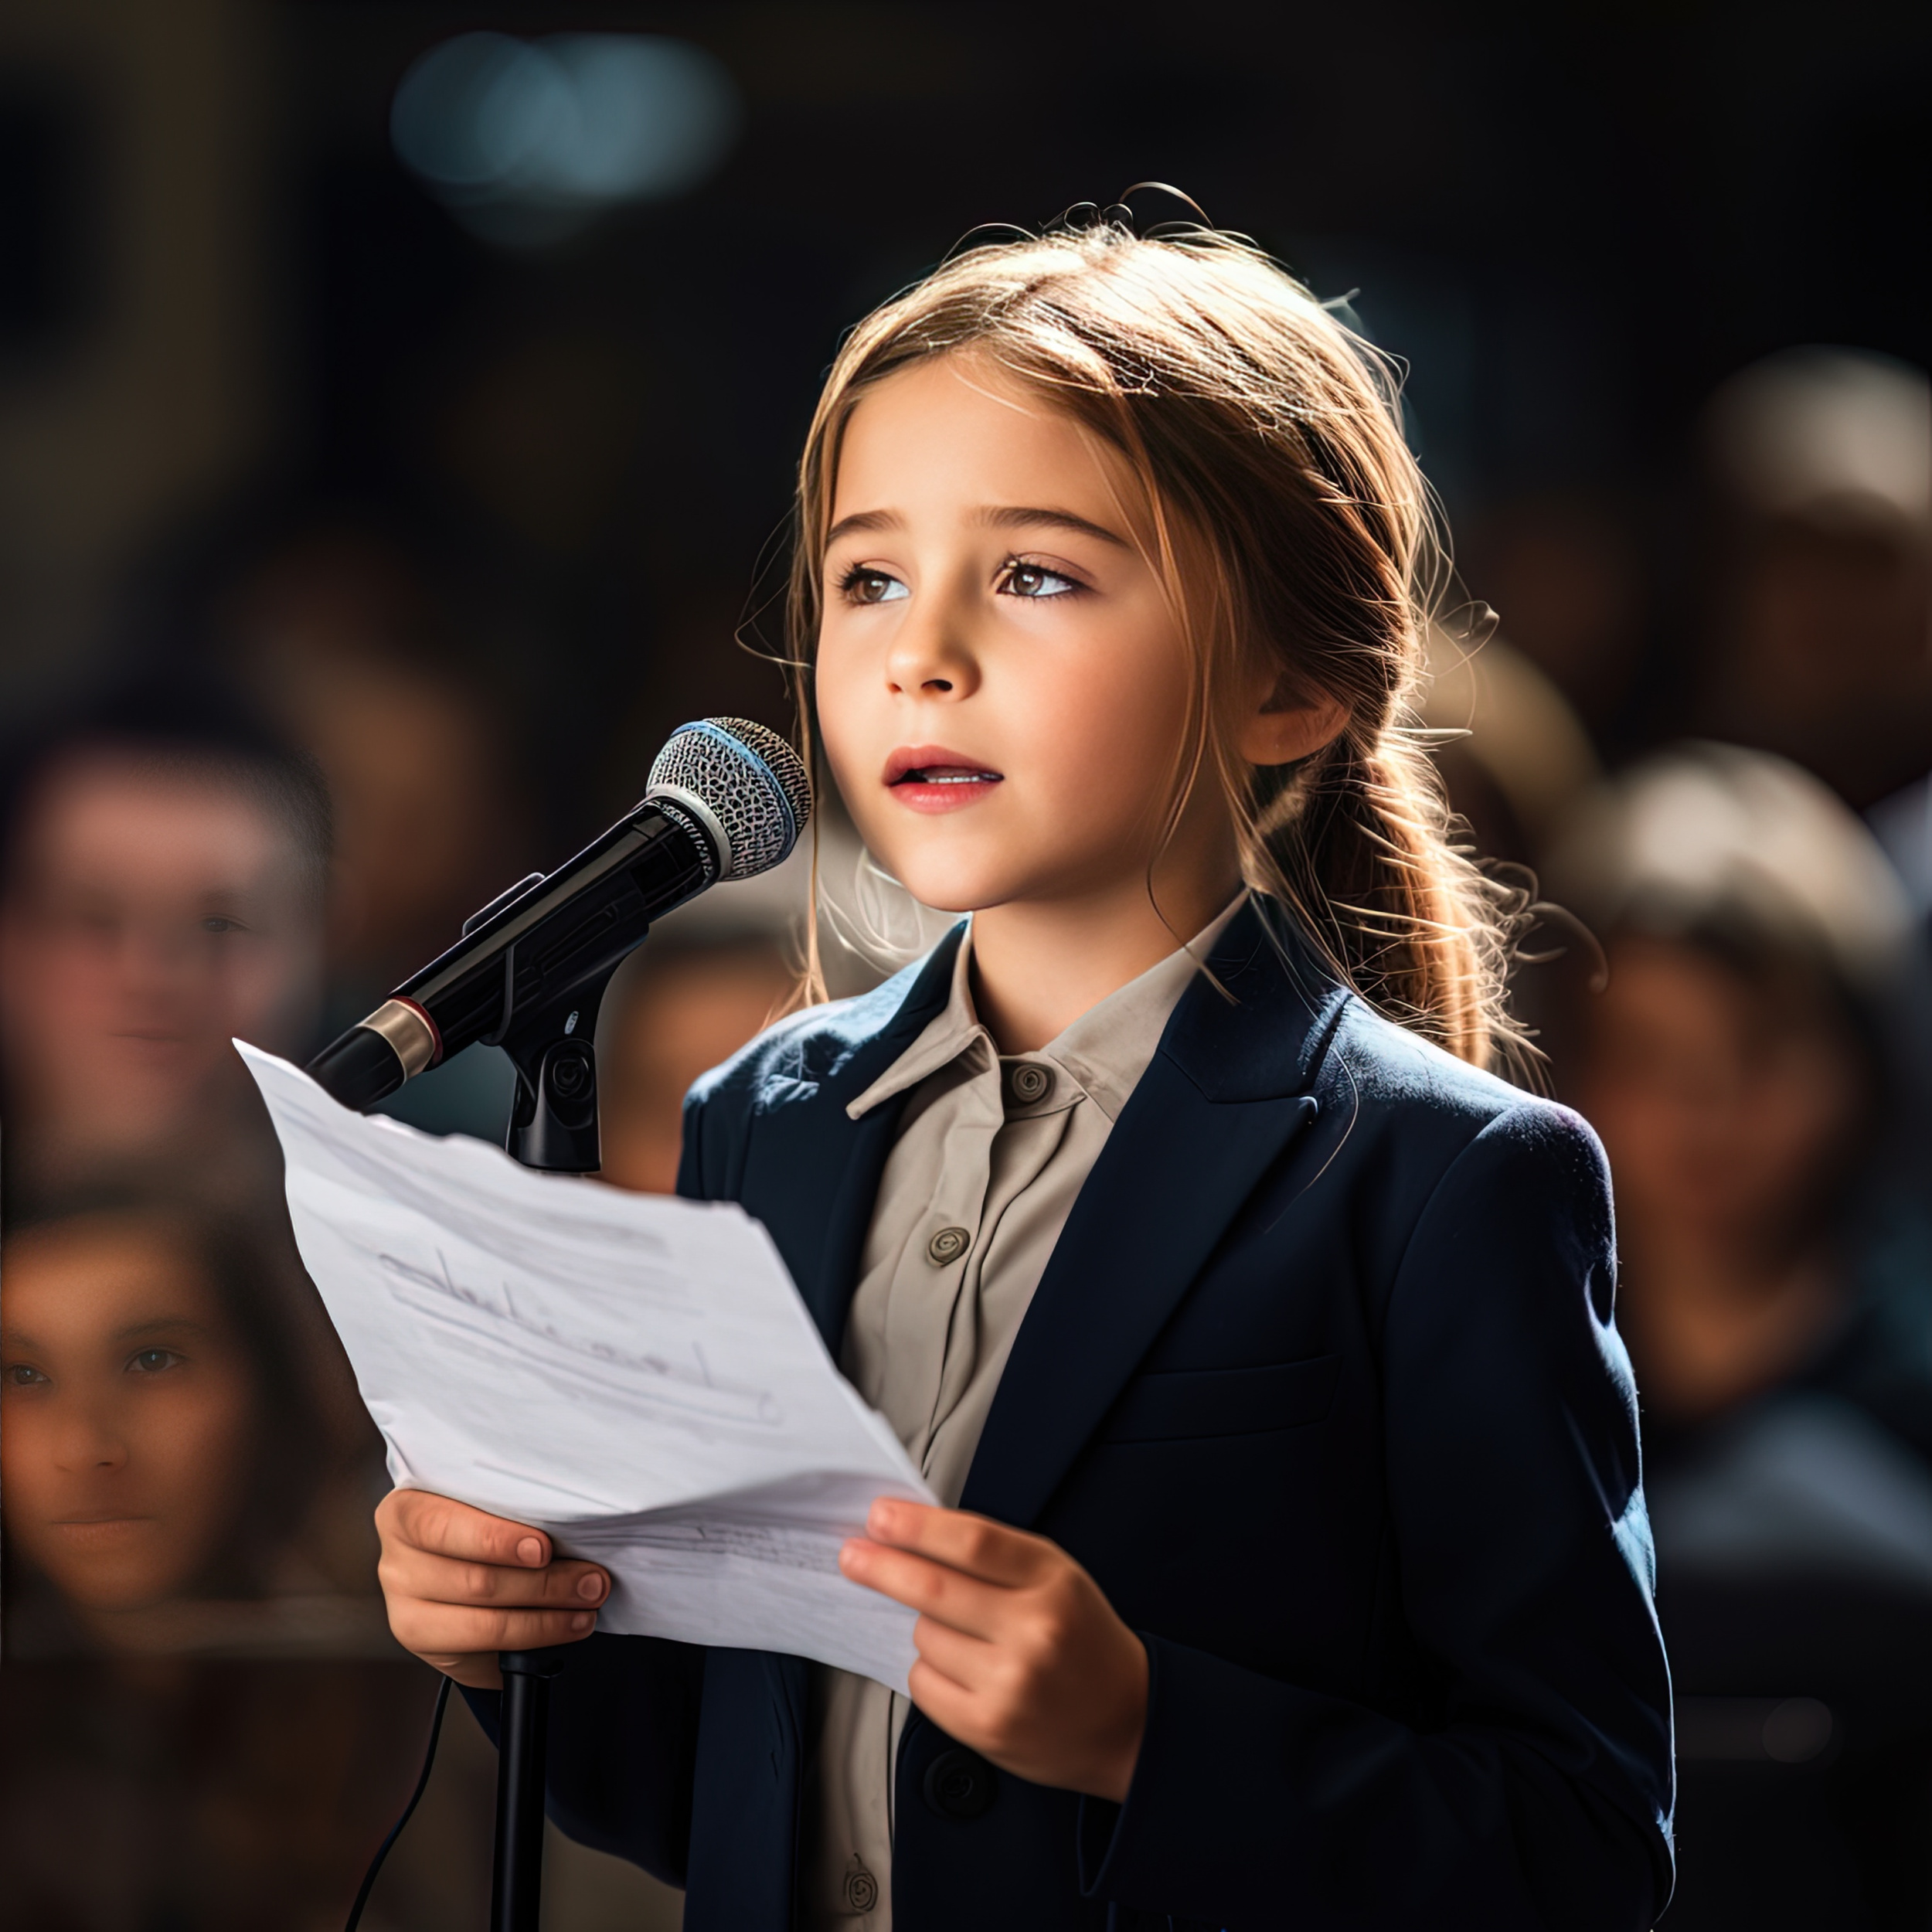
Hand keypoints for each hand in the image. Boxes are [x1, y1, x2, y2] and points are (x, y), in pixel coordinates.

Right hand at [374, 1488, 610, 1689]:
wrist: (463, 1570)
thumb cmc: (484, 1525)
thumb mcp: (488, 1506)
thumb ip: (512, 1509)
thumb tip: (572, 1524)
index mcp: (407, 1510)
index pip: (442, 1525)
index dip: (495, 1539)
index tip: (543, 1548)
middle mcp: (397, 1560)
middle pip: (474, 1578)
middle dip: (544, 1581)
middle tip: (592, 1579)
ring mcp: (404, 1607)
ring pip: (483, 1618)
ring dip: (547, 1613)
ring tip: (587, 1603)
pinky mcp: (423, 1644)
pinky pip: (483, 1646)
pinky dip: (535, 1635)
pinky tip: (566, 1625)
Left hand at [839, 1499, 1147, 1802]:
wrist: (1129, 1722)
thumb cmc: (1084, 1640)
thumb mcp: (1058, 1577)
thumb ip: (996, 1556)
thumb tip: (917, 1535)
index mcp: (1053, 1582)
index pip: (973, 1542)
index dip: (917, 1526)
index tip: (880, 1517)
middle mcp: (1034, 1631)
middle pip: (934, 1588)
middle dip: (882, 1566)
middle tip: (853, 1554)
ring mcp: (1010, 1683)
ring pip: (925, 1636)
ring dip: (924, 1627)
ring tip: (963, 1636)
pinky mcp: (988, 1727)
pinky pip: (924, 1683)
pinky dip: (928, 1669)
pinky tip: (960, 1669)